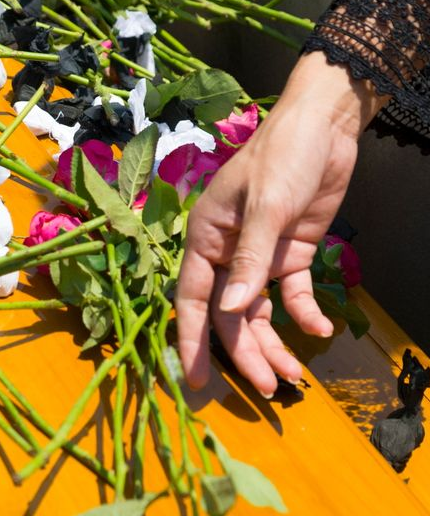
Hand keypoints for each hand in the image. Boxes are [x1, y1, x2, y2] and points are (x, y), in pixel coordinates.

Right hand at [176, 53, 380, 396]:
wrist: (324, 126)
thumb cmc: (282, 156)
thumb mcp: (267, 205)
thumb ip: (251, 260)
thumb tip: (234, 311)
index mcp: (205, 239)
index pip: (192, 300)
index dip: (192, 341)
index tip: (199, 381)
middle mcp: (226, 253)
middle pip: (229, 315)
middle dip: (245, 353)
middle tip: (266, 390)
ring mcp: (258, 256)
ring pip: (258, 312)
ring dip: (273, 344)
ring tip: (292, 377)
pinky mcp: (289, 254)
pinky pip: (291, 294)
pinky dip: (304, 314)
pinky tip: (318, 330)